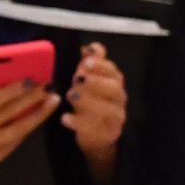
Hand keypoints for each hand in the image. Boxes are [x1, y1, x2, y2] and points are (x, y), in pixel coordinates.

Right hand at [0, 72, 58, 174]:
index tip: (31, 79)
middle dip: (30, 98)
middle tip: (48, 86)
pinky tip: (41, 114)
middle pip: (7, 113)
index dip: (12, 90)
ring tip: (53, 100)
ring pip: (17, 129)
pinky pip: (16, 141)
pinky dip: (29, 126)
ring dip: (38, 114)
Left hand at [63, 42, 128, 184]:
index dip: (100, 65)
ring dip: (89, 101)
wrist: (97, 137)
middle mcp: (119, 100)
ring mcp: (115, 119)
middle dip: (96, 82)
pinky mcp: (106, 135)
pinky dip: (79, 123)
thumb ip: (91, 64)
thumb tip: (89, 47)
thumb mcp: (89, 82)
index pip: (113, 71)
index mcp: (115, 84)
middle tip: (77, 79)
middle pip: (115, 89)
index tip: (85, 60)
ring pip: (108, 110)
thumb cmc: (91, 103)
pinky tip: (65, 118)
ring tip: (71, 96)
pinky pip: (95, 129)